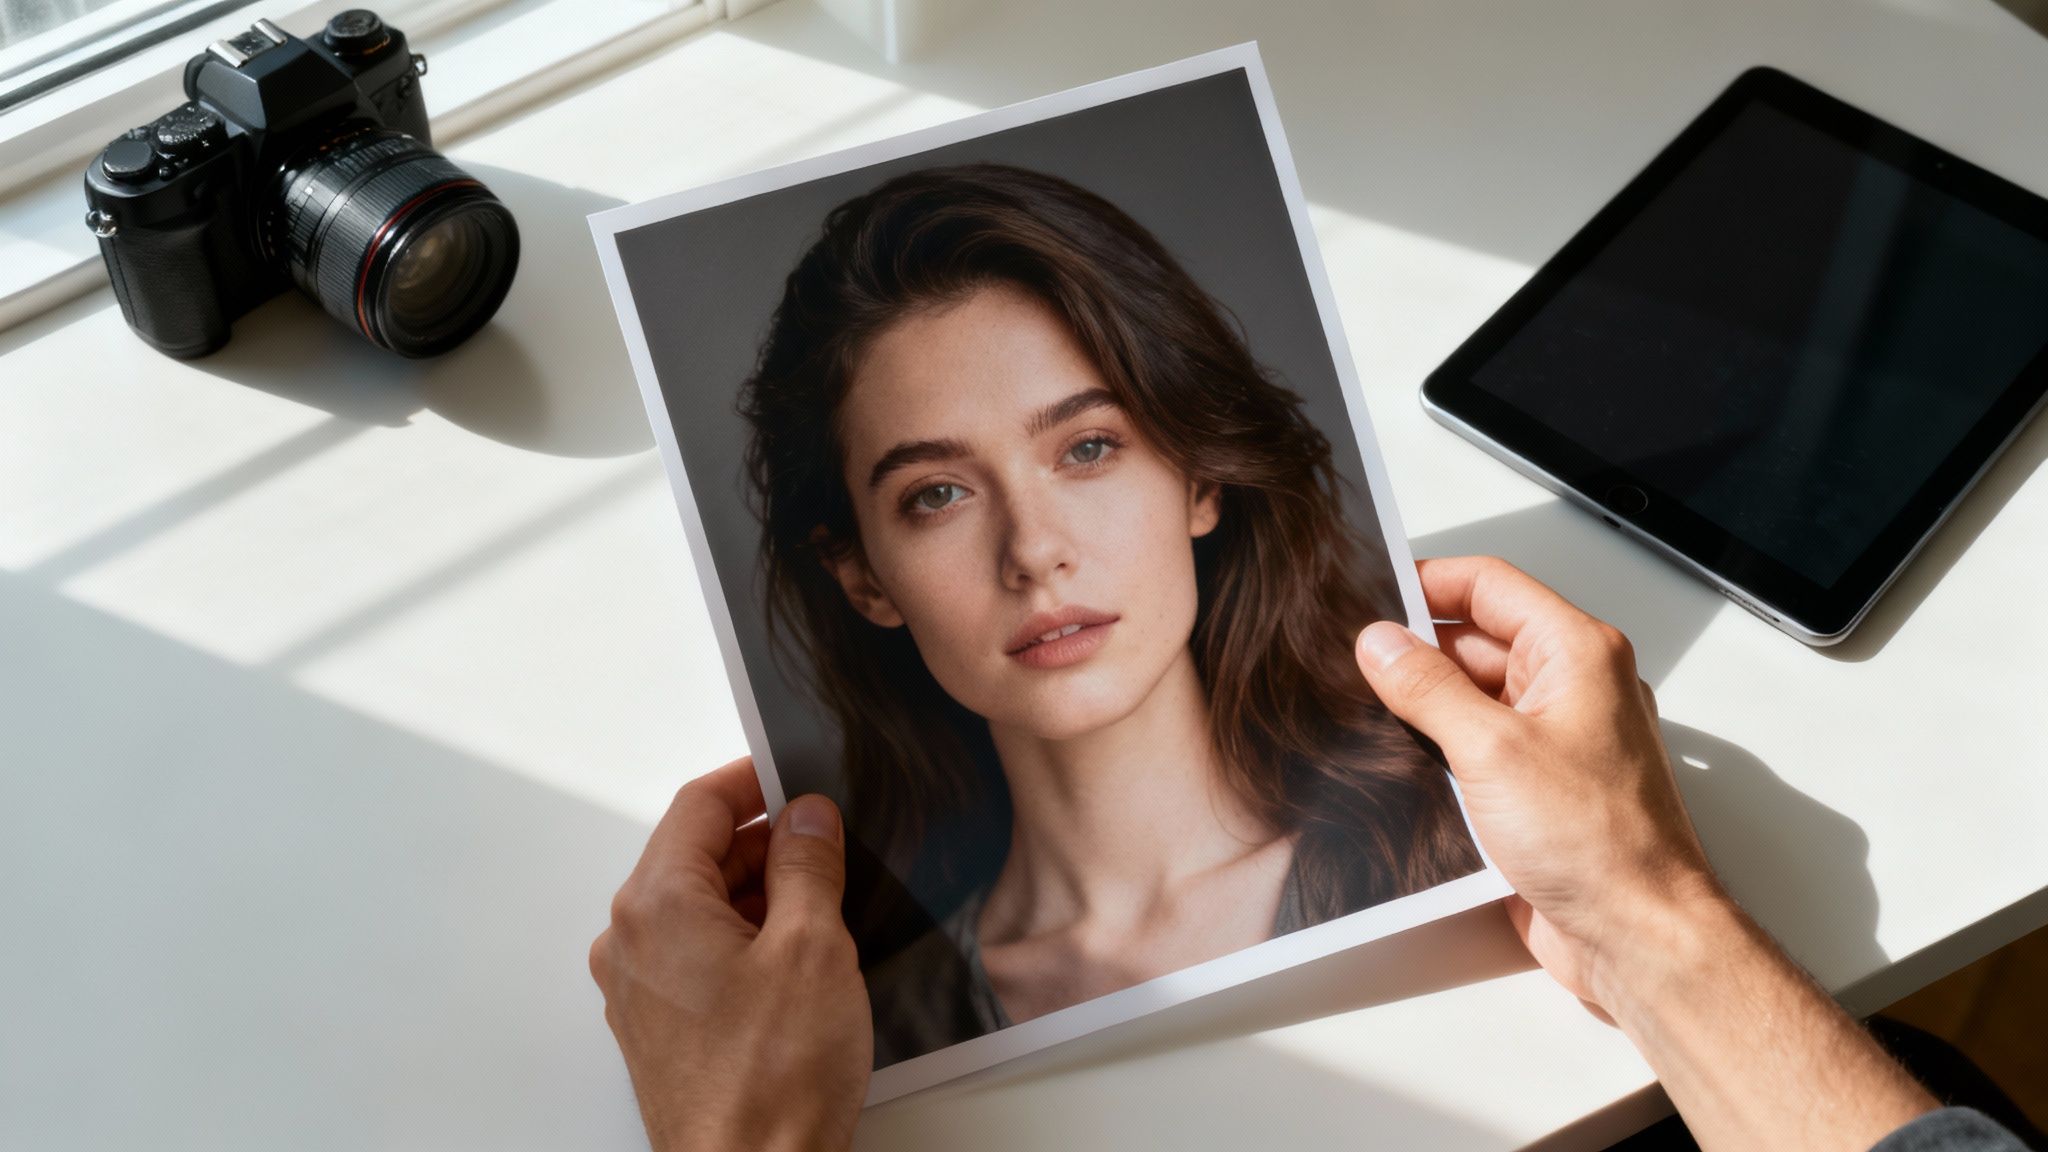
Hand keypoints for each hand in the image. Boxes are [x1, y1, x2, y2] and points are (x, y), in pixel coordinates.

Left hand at [589, 758, 870, 1151]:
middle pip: (697, 855)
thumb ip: (808, 865)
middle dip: (766, 841)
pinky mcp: (660, 1028)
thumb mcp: (813, 946)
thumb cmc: (771, 1079)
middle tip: (832, 845)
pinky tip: (798, 962)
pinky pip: (698, 954)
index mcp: (656, 905)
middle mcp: (631, 941)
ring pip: (701, 907)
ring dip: (760, 894)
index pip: (699, 806)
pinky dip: (745, 939)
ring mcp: (640, 988)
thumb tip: (808, 818)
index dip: (755, 781)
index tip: (801, 778)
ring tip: (827, 910)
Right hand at [1352, 556, 1719, 1011]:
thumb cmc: (1601, 844)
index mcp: (1576, 653)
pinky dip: (1438, 750)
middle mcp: (1572, 688)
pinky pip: (1479, 749)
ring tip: (1363, 710)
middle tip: (1353, 661)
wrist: (1638, 937)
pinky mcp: (1540, 790)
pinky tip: (1397, 763)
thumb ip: (1427, 688)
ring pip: (1474, 697)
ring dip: (1423, 705)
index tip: (1369, 595)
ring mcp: (1557, 740)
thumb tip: (1381, 643)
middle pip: (1478, 641)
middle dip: (1415, 650)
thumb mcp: (1491, 749)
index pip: (1489, 586)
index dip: (1426, 583)